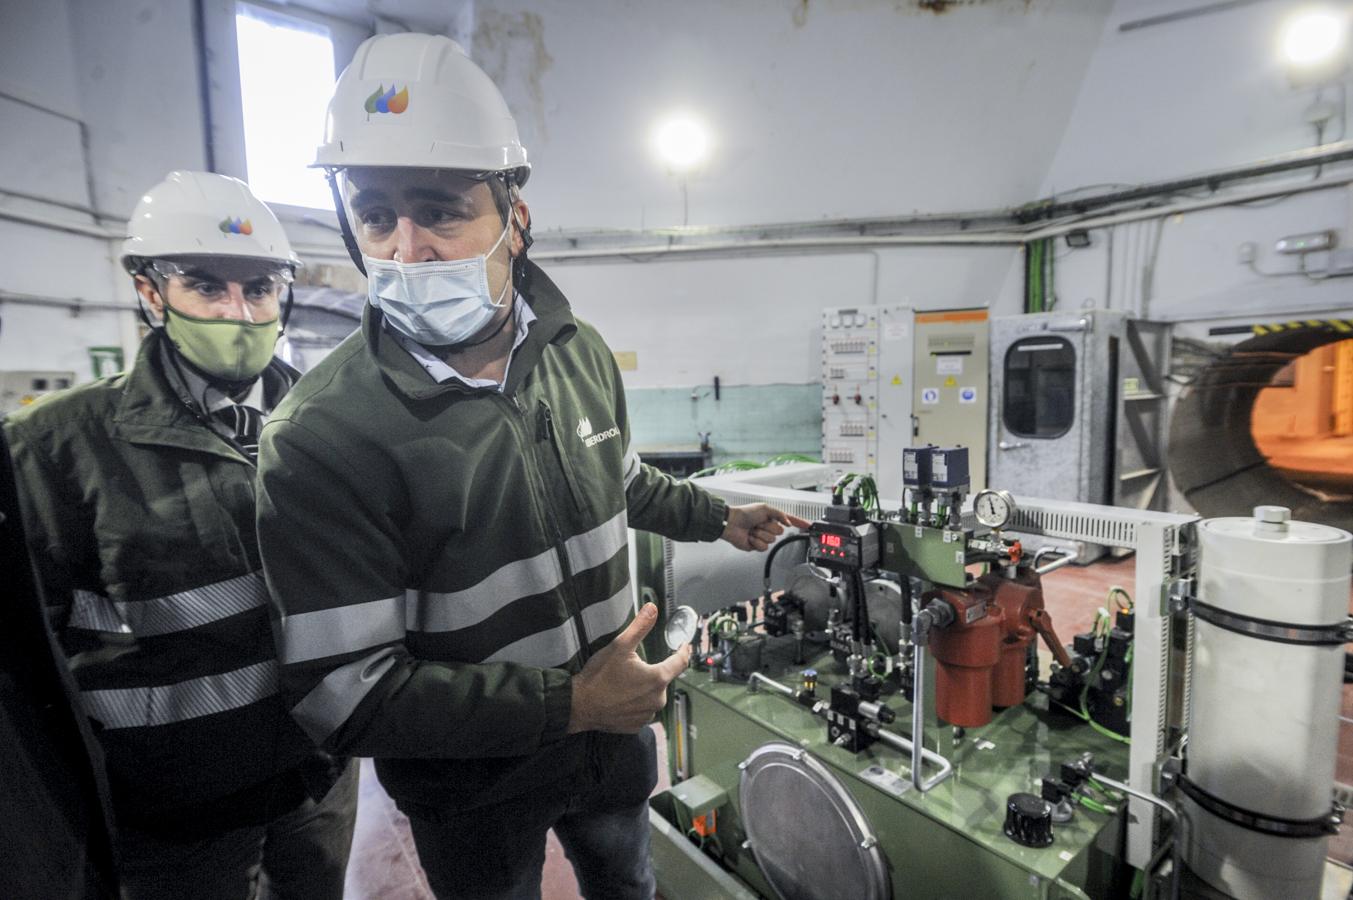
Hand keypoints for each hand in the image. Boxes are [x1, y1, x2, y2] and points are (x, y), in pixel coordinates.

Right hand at [567, 603, 690, 733]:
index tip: (684, 646)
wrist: (579, 705)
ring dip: (644, 689)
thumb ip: (639, 627)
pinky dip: (635, 704)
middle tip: (633, 667)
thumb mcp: (619, 646)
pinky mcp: (636, 726)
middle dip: (653, 671)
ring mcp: (647, 715)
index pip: (680, 663)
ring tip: (624, 684)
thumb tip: (653, 608)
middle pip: (663, 680)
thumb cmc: (600, 675)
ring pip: (652, 696)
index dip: (683, 651)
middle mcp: (657, 699)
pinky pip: (642, 711)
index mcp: (658, 678)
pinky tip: (621, 698)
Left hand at [721, 503, 809, 551]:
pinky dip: (756, 542)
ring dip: (760, 534)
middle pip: (779, 532)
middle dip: (768, 527)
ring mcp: (763, 537)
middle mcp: (768, 528)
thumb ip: (779, 514)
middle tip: (758, 523)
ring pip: (771, 540)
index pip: (789, 520)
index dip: (799, 523)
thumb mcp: (765, 509)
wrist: (732, 523)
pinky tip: (750, 537)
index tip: (809, 525)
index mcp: (772, 517)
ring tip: (752, 530)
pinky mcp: (756, 546)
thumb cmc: (745, 513)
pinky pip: (763, 547)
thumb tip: (788, 523)